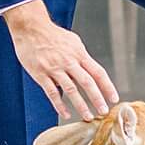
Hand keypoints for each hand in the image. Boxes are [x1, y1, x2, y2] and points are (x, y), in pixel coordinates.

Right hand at [3, 0, 119, 119]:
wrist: (30, 27)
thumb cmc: (52, 35)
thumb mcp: (73, 41)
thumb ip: (81, 57)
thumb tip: (89, 71)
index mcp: (79, 54)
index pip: (98, 72)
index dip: (107, 87)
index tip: (114, 99)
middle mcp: (69, 61)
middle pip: (87, 82)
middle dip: (97, 99)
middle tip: (104, 111)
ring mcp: (54, 68)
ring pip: (71, 90)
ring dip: (81, 105)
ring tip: (88, 117)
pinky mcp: (41, 74)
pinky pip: (52, 92)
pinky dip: (60, 105)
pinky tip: (66, 114)